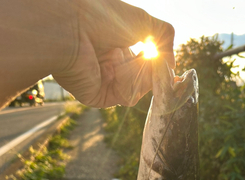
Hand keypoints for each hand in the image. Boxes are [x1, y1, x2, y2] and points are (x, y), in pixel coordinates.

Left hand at [54, 0, 174, 106]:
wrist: (72, 26)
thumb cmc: (104, 16)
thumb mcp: (144, 21)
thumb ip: (165, 38)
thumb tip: (172, 64)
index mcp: (117, 45)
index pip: (145, 62)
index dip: (158, 64)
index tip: (169, 66)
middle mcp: (110, 64)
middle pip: (144, 79)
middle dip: (153, 70)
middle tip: (157, 62)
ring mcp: (104, 82)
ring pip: (138, 90)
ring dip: (142, 75)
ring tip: (133, 59)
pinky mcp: (98, 97)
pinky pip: (126, 97)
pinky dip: (130, 84)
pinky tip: (119, 66)